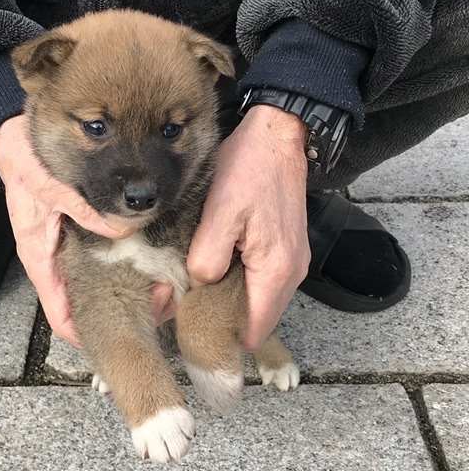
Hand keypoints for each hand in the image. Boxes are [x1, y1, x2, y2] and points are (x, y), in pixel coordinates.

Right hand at [0, 115, 174, 346]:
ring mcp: (70, 252)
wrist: (13, 142)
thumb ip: (82, 208)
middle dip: (125, 311)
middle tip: (162, 302)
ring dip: (133, 291)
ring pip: (102, 287)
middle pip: (89, 307)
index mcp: (41, 259)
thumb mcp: (50, 184)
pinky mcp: (82, 238)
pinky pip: (107, 263)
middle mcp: (58, 262)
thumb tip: (122, 231)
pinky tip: (155, 261)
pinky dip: (129, 267)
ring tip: (167, 284)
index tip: (122, 340)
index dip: (88, 336)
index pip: (61, 317)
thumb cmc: (23, 164)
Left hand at [187, 105, 310, 350]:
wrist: (278, 135)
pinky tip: (211, 271)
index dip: (224, 337)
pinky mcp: (283, 248)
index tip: (192, 332)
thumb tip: (197, 285)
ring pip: (256, 299)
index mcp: (275, 271)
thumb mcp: (220, 212)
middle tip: (182, 307)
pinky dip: (236, 283)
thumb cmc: (250, 169)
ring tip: (192, 290)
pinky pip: (259, 280)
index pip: (254, 330)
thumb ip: (207, 257)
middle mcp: (290, 273)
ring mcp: (290, 261)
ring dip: (227, 300)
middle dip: (221, 319)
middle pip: (255, 318)